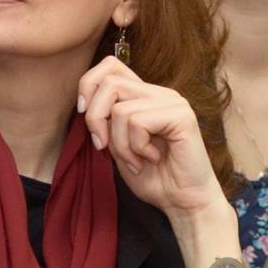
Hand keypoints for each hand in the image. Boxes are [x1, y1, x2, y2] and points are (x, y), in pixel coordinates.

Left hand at [77, 56, 222, 218]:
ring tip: (135, 160)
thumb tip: (85, 105)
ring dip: (119, 144)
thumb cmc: (153, 177)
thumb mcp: (118, 145)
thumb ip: (106, 120)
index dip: (88, 85)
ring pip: (121, 109)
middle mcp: (160, 94)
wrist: (183, 201)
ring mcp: (173, 103)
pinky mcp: (182, 116)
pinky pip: (138, 122)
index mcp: (146, 96)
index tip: (84, 115)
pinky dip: (136, 147)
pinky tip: (152, 158)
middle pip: (109, 83)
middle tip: (104, 147)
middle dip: (95, 118)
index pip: (110, 66)